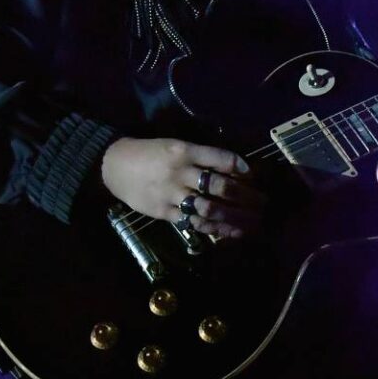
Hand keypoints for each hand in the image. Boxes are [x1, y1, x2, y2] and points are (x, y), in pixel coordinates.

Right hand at [100, 137, 263, 238]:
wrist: (114, 166)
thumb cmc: (149, 154)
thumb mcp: (173, 146)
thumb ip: (199, 157)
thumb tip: (232, 169)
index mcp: (183, 151)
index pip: (219, 158)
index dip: (239, 167)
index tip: (253, 175)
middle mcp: (180, 172)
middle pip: (219, 186)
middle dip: (245, 196)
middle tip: (263, 203)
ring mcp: (172, 194)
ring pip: (209, 208)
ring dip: (234, 217)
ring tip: (253, 223)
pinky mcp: (164, 212)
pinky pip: (193, 223)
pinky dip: (214, 229)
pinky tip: (230, 232)